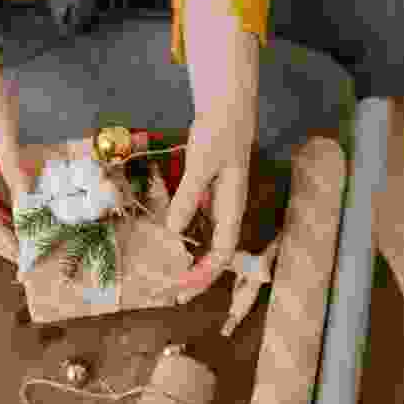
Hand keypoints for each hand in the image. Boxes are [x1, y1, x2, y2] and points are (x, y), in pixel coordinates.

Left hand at [166, 120, 250, 304]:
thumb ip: (188, 199)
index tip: (184, 288)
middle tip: (175, 296)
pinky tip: (171, 249)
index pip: (222, 250)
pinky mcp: (208, 195)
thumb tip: (173, 234)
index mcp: (232, 205)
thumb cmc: (218, 132)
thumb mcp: (201, 165)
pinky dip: (186, 241)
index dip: (206, 273)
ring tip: (171, 280)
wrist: (226, 107)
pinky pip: (198, 226)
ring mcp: (218, 203)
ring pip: (208, 242)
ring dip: (192, 262)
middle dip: (199, 277)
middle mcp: (227, 209)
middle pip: (217, 253)